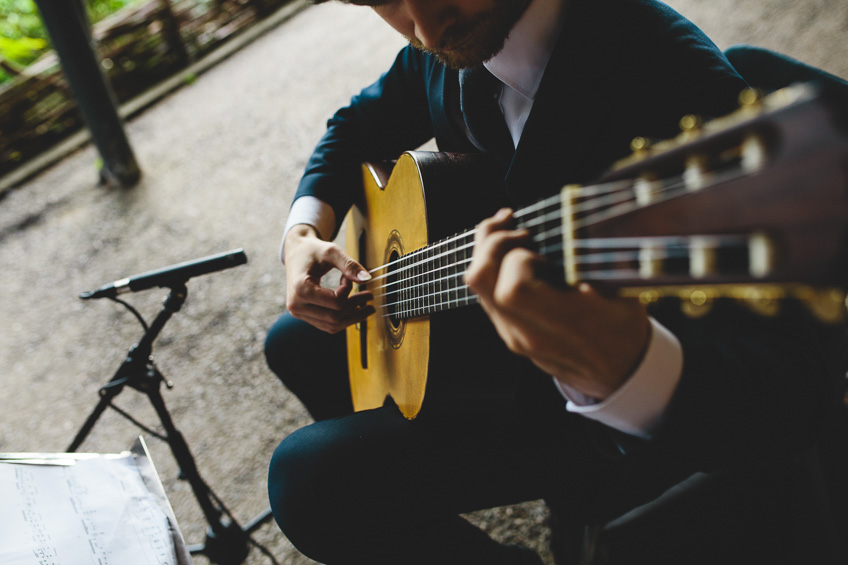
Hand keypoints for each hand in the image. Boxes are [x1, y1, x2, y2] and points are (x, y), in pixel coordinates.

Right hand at [284, 224, 374, 332]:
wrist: (296, 252)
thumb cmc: (312, 250)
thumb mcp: (331, 251)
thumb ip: (349, 265)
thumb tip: (367, 279)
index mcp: (300, 288)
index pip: (335, 302)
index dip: (348, 290)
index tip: (347, 277)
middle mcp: (296, 305)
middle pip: (334, 317)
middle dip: (355, 306)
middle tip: (369, 295)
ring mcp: (299, 312)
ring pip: (332, 326)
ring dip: (353, 317)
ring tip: (368, 307)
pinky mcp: (304, 315)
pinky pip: (327, 325)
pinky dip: (343, 319)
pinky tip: (354, 310)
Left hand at [465, 209, 650, 399]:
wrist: (616, 373)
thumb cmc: (622, 329)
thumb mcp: (624, 294)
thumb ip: (597, 264)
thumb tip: (578, 226)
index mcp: (563, 324)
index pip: (514, 288)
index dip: (520, 258)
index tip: (542, 248)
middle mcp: (529, 333)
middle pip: (481, 282)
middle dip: (492, 243)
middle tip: (516, 227)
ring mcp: (514, 335)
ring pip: (477, 286)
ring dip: (486, 250)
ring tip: (508, 229)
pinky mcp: (508, 332)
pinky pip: (486, 294)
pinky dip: (492, 266)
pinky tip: (511, 251)